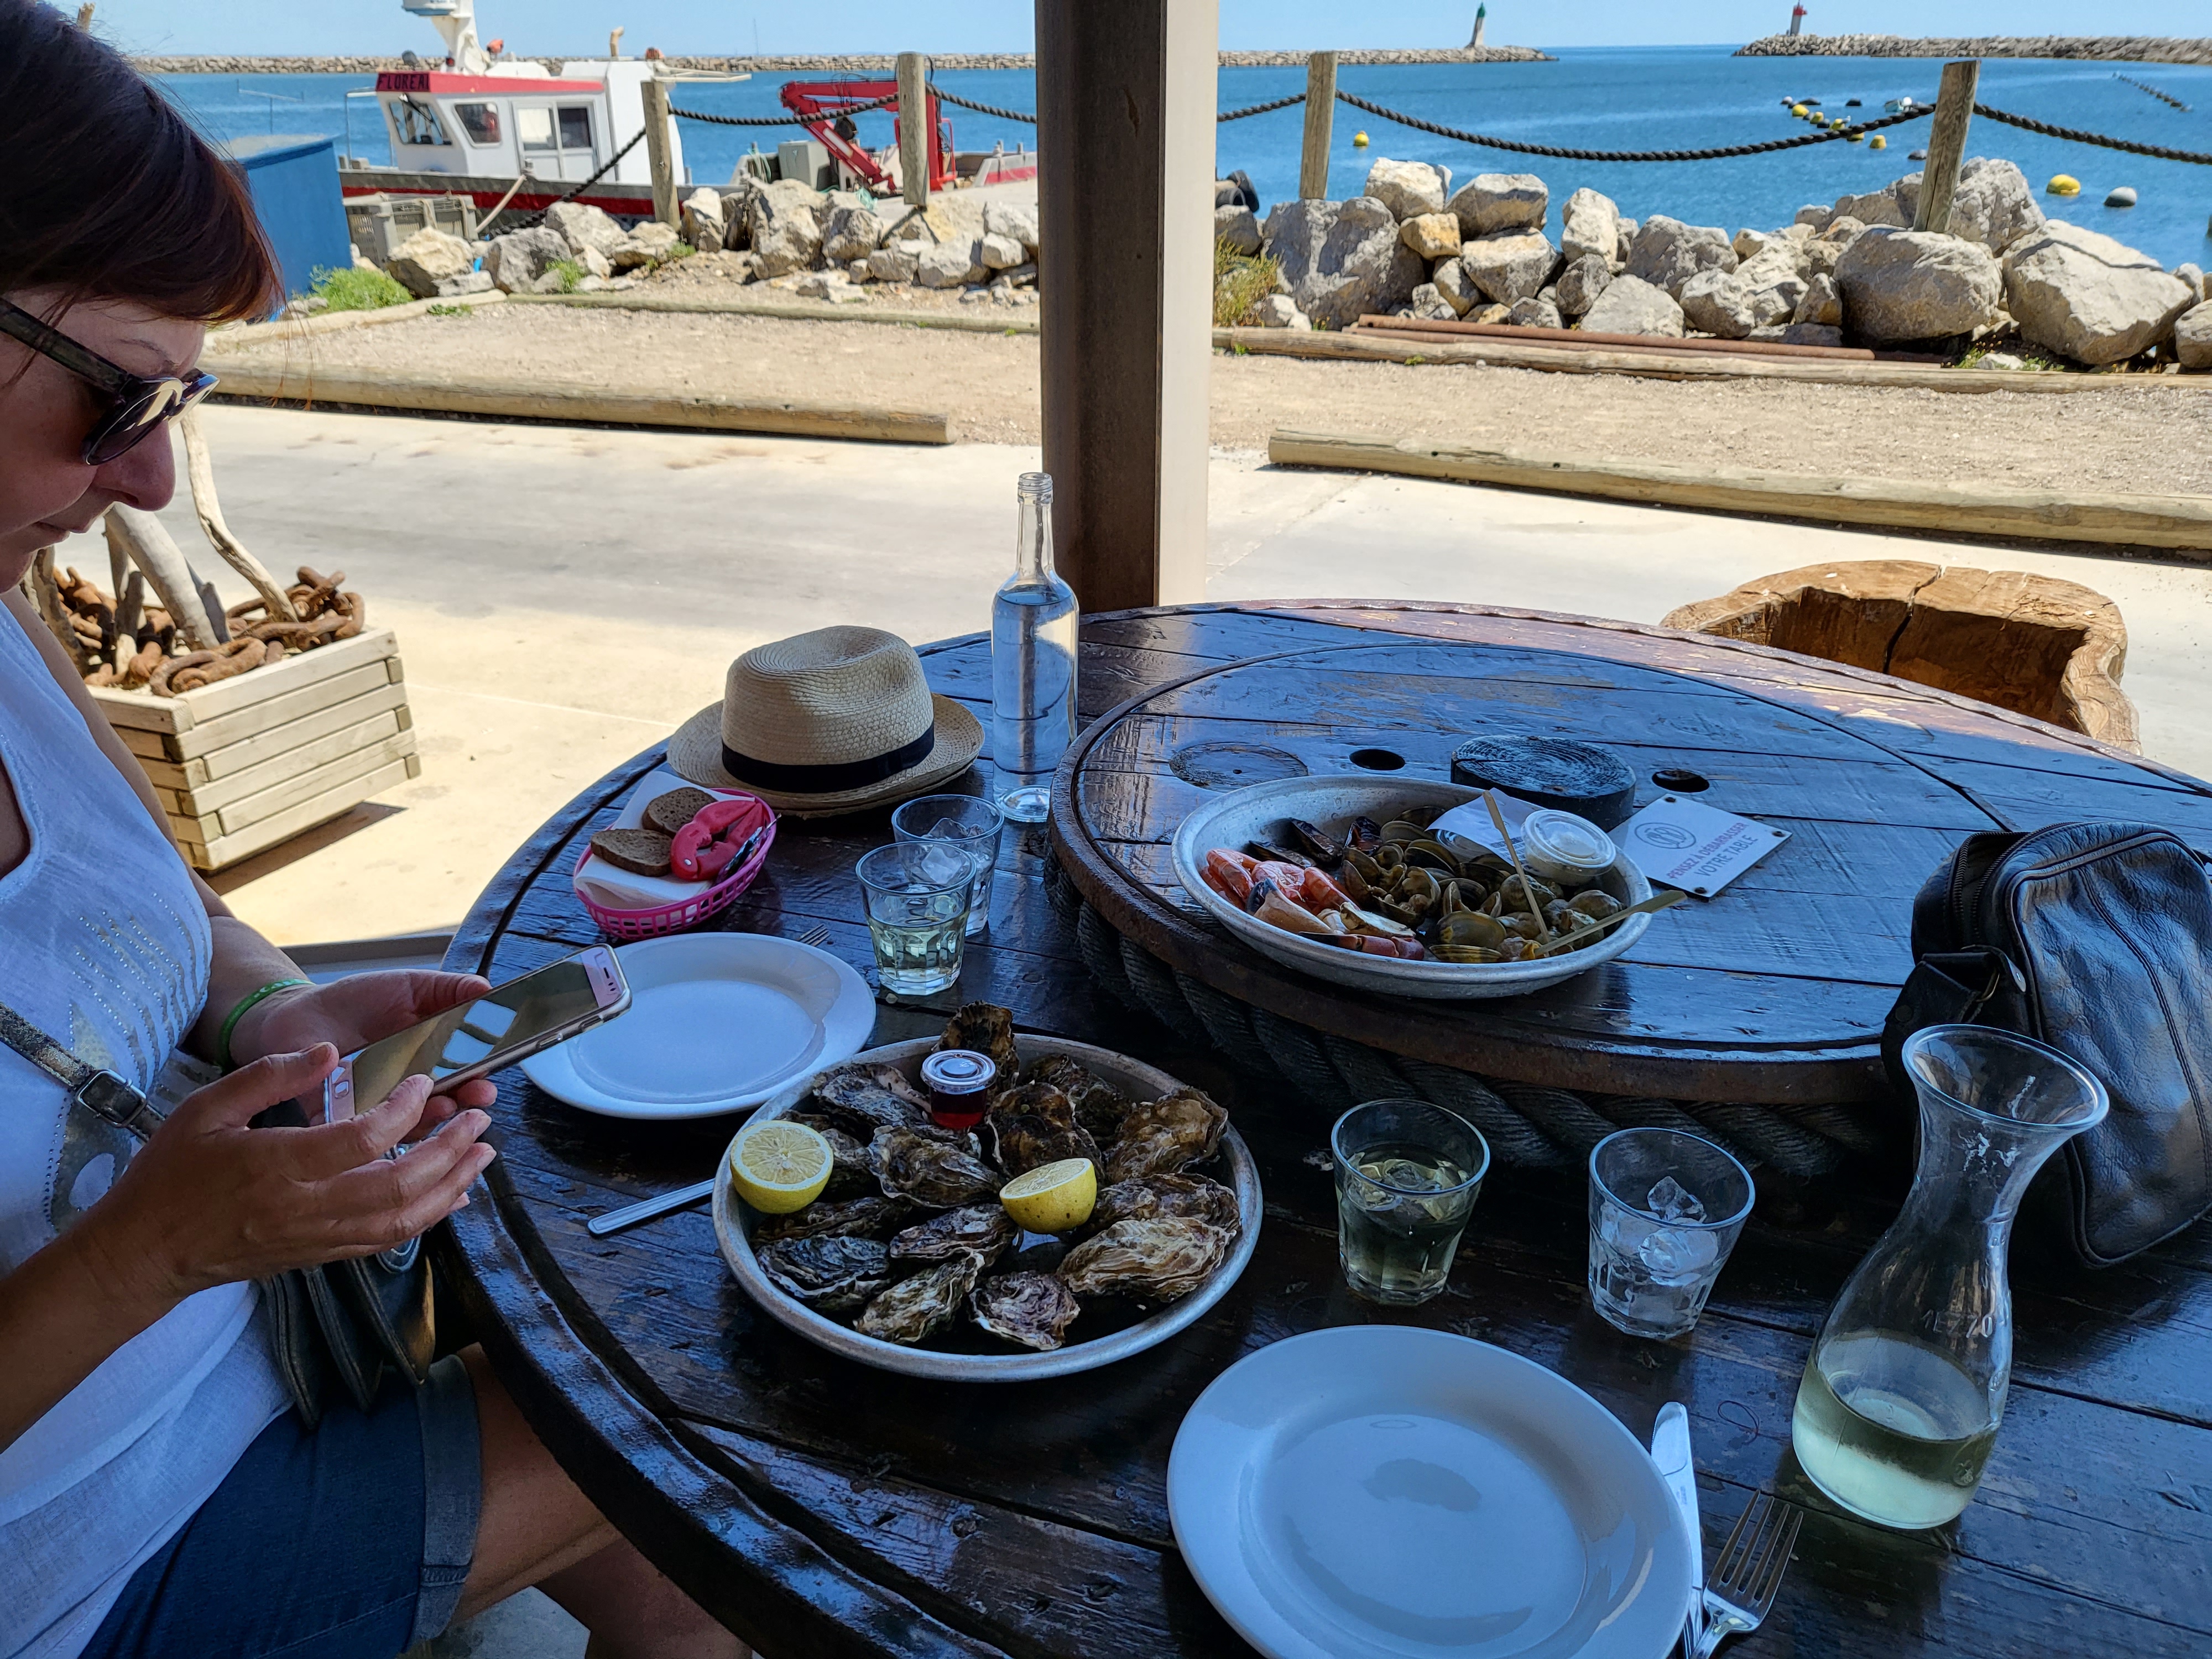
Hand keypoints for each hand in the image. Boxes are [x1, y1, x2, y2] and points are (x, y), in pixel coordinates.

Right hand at [77, 1046, 496, 1312]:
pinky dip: (426, 1219)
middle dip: (448, 1152)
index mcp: (273, 1166)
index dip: (402, 1111)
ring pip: (398, 1221)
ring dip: (450, 1187)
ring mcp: (313, 1239)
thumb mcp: (205, 1108)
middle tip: (478, 1118)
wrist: (146, 1252)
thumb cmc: (170, 1174)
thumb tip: (327, 1049)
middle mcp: (301, 1208)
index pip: (358, 1140)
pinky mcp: (318, 1256)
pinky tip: (452, 1196)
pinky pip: (384, 1242)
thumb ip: (268, 1075)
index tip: (424, 1083)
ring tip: (483, 1155)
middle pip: (394, 1186)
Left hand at [231, 970, 499, 1132]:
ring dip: (430, 1118)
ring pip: (409, 1126)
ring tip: (443, 1103)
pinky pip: (362, 1133)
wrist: (294, 1012)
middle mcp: (405, 1091)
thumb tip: (486, 989)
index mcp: (428, 1062)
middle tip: (477, 1095)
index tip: (490, 1079)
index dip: (479, 1081)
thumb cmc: (353, 1002)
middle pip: (444, 1107)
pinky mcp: (339, 1120)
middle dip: (465, 1104)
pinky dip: (378, 1128)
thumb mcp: (408, 987)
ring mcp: (375, 1108)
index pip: (462, 1078)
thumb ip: (447, 989)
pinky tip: (390, 1114)